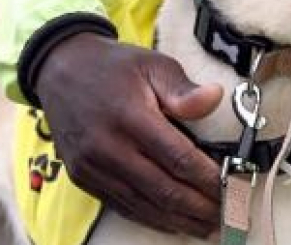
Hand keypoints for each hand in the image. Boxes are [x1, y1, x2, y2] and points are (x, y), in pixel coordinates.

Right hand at [35, 33, 223, 237]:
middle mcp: (107, 147)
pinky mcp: (82, 177)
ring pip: (142, 204)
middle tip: (227, 212)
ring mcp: (91, 167)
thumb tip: (216, 98)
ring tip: (207, 226)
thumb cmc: (114, 67)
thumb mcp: (153, 65)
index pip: (177, 158)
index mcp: (130, 117)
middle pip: (162, 189)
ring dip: (178, 219)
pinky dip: (150, 217)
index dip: (207, 178)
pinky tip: (173, 222)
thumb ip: (183, 88)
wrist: (59, 70)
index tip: (231, 186)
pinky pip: (121, 205)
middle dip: (198, 206)